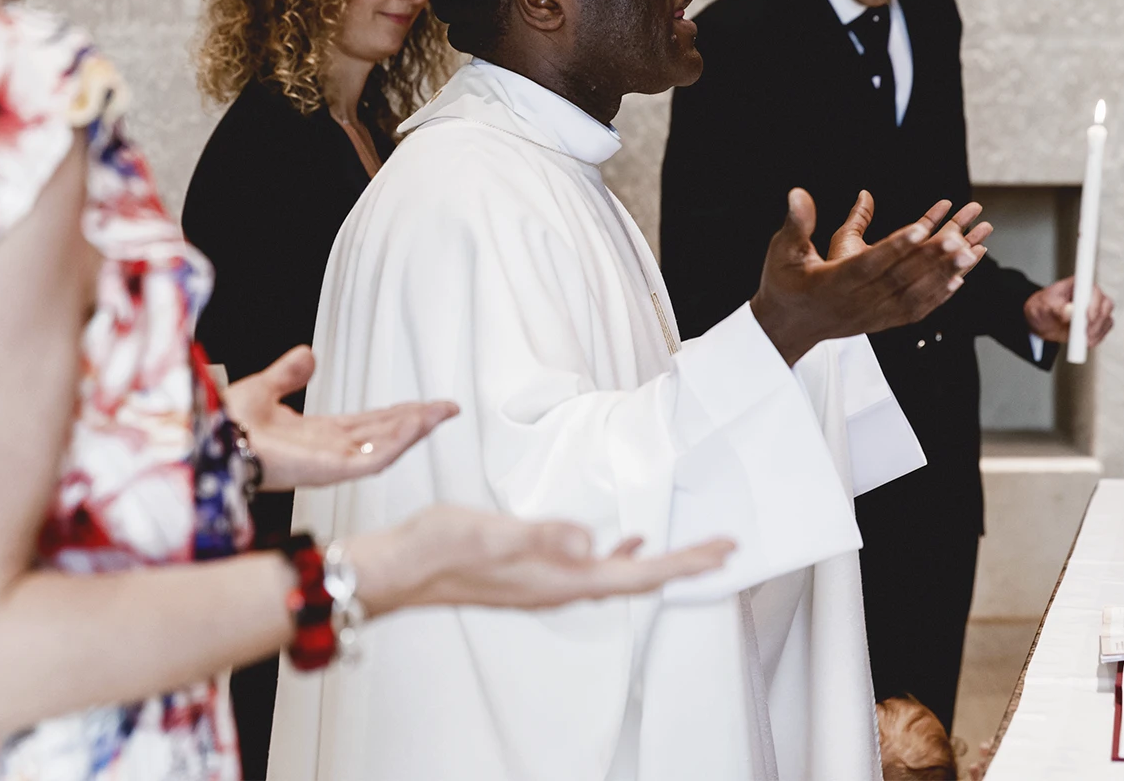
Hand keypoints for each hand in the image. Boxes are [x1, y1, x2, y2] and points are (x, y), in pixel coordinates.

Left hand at [224, 346, 457, 490]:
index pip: (367, 425)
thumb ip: (288, 375)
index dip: (396, 414)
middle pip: (384, 435)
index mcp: (316, 436)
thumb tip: (307, 354)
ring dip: (415, 429)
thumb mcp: (264, 390)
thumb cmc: (226, 427)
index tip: (422, 404)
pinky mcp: (330, 471)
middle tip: (447, 407)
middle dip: (417, 421)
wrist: (210, 440)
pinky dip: (397, 442)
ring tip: (441, 412)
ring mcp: (331, 463)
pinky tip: (415, 425)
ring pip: (385, 448)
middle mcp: (328, 452)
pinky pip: (373, 459)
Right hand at [345, 505, 734, 615]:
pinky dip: (617, 556)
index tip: (723, 551)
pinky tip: (621, 543)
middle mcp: (560, 589)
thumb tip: (590, 541)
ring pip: (619, 576)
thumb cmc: (438, 548)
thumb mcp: (491, 534)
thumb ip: (542, 536)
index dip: (684, 563)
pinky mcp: (532, 574)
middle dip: (683, 563)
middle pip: (638, 580)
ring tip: (689, 550)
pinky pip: (591, 568)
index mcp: (560, 581)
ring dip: (656, 563)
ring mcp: (547, 585)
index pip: (639, 577)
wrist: (398, 568)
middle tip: (725, 547)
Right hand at [749, 189, 992, 365]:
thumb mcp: (783, 250)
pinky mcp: (881, 322)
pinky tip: (960, 278)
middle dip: (932, 258)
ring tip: (972, 251)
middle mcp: (856, 303)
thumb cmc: (784, 283)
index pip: (869, 264)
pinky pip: (916, 310)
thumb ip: (797, 222)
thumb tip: (798, 193)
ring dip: (945, 274)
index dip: (896, 246)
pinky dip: (939, 294)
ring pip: (914, 295)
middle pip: (900, 279)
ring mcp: (871, 316)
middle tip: (960, 237)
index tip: (921, 227)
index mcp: (832, 283)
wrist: (787, 327)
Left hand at [1023, 276, 1113, 347]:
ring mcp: (1095, 309)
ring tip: (1084, 339)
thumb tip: (1070, 310)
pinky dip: (1098, 337)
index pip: (1093, 289)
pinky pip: (1105, 329)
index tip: (1088, 317)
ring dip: (1098, 331)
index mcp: (1077, 285)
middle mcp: (1089, 295)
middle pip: (1106, 304)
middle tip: (1085, 332)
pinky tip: (1087, 342)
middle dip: (1098, 321)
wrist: (1040, 322)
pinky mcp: (1096, 322)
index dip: (1094, 303)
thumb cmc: (1042, 308)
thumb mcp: (1044, 307)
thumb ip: (1057, 308)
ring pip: (1107, 318)